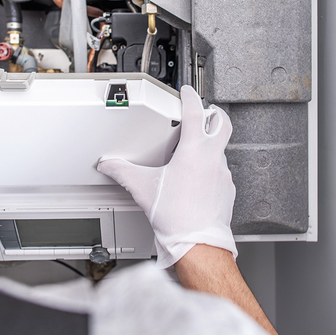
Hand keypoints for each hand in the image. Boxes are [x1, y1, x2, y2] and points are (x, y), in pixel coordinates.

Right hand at [97, 85, 236, 267]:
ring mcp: (223, 174)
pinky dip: (211, 167)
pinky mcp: (227, 189)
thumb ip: (122, 172)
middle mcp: (213, 158)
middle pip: (222, 123)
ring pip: (221, 149)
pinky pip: (221, 170)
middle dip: (215, 113)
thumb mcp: (143, 189)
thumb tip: (108, 165)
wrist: (198, 244)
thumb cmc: (177, 217)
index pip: (196, 112)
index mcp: (194, 151)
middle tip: (205, 111)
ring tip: (193, 150)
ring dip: (210, 144)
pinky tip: (198, 178)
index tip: (188, 92)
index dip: (191, 97)